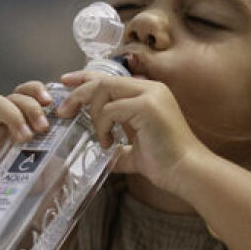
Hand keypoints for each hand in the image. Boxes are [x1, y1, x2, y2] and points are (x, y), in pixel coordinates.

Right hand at [0, 81, 53, 214]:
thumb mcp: (32, 181)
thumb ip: (50, 170)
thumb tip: (70, 168)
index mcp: (16, 127)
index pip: (30, 95)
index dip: (41, 94)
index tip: (56, 108)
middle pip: (16, 95)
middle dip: (33, 107)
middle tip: (43, 128)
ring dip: (13, 113)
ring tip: (24, 137)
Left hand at [56, 71, 206, 196]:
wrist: (188, 171)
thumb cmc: (167, 163)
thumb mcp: (136, 153)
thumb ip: (120, 151)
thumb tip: (106, 159)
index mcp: (148, 93)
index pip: (110, 78)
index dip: (85, 79)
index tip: (66, 84)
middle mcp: (150, 88)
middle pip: (102, 80)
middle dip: (78, 93)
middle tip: (63, 110)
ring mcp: (149, 95)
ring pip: (103, 90)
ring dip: (93, 115)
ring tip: (100, 138)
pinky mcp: (147, 106)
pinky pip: (110, 109)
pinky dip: (103, 126)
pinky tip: (108, 143)